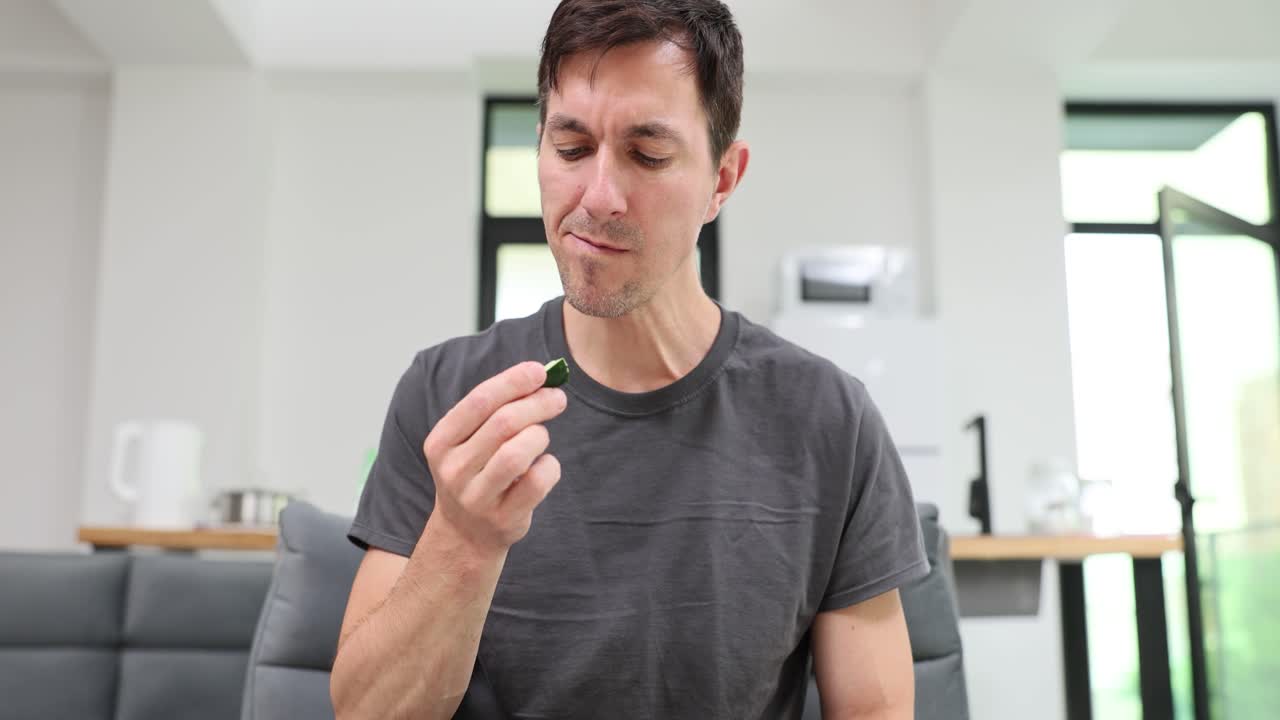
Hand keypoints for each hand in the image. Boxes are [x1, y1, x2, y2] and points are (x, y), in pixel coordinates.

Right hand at [423, 361, 566, 552]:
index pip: (479, 401)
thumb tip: (539, 376)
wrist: (464, 534)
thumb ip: (495, 410)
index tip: (540, 371)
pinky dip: (550, 466)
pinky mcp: (503, 519)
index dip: (513, 382)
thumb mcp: (469, 441)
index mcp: (441, 442)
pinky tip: (544, 466)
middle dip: (537, 403)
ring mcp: (476, 498)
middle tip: (557, 398)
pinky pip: (538, 482)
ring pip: (518, 453)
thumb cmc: (476, 472)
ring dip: (540, 436)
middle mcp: (453, 470)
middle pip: (504, 423)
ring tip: (542, 437)